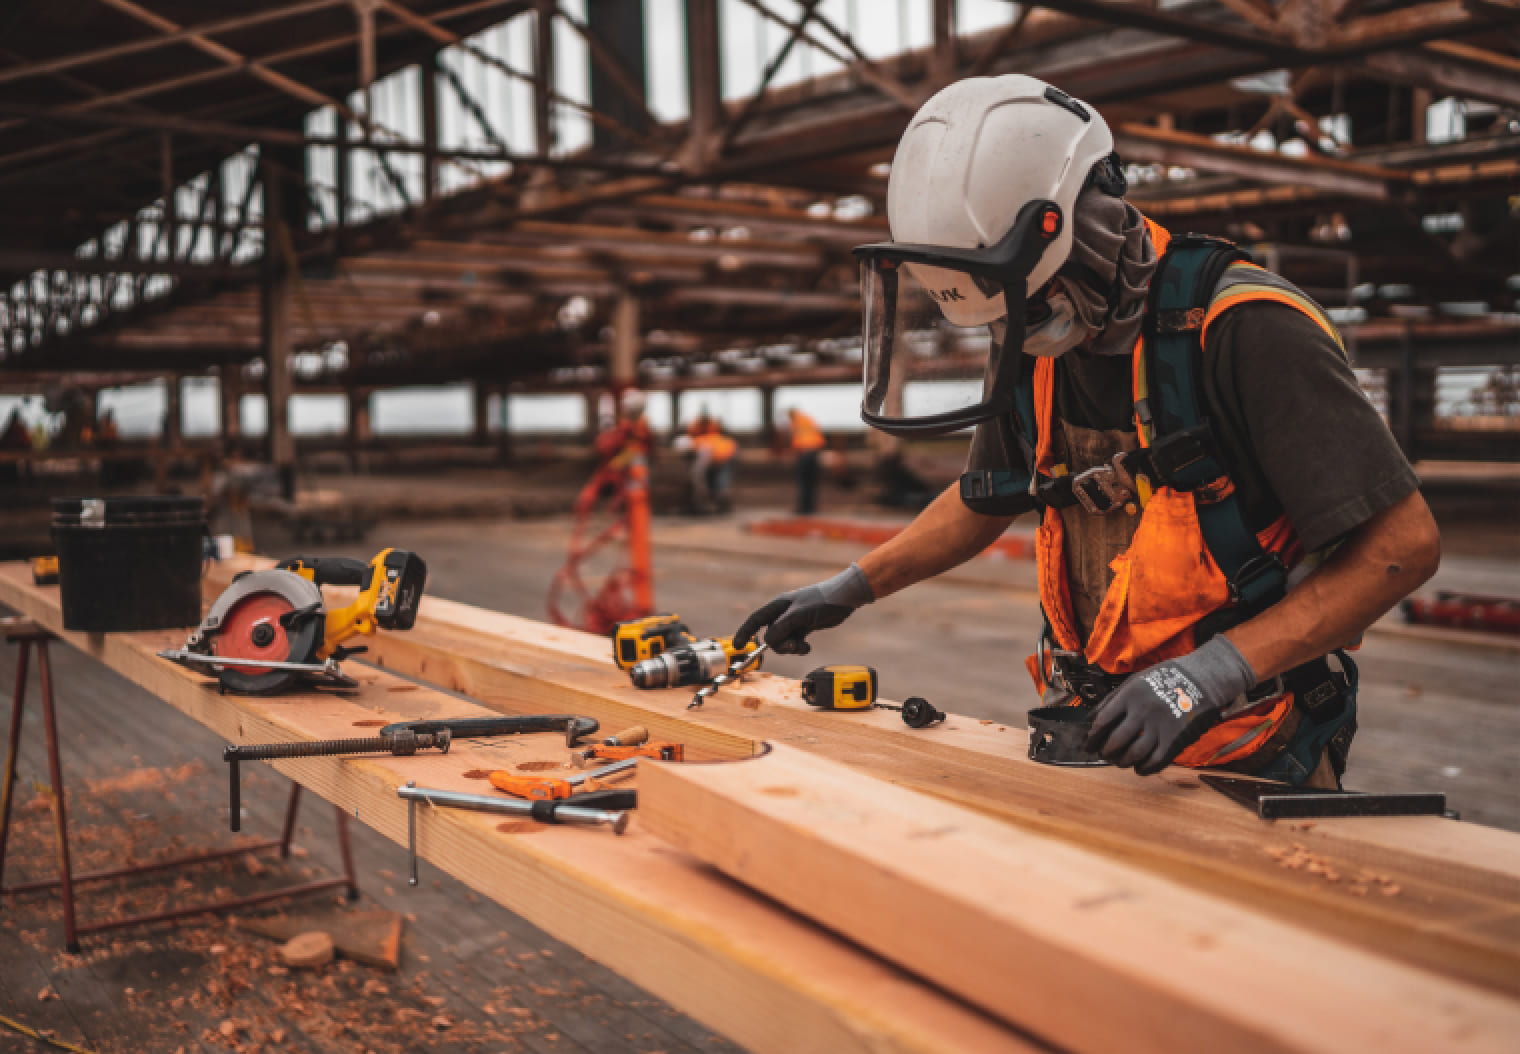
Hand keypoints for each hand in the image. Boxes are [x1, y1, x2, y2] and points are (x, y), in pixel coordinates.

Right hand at [733, 564, 873, 655]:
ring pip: (782, 641)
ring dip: (791, 647)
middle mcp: (783, 613)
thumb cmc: (821, 601)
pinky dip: (799, 647)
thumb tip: (768, 641)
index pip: (756, 620)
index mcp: (778, 605)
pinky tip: (807, 646)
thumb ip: (782, 628)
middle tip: (793, 646)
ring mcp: (793, 621)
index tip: (738, 647)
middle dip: (780, 645)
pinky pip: (794, 642)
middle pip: (770, 635)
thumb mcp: (799, 615)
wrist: (844, 598)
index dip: (745, 632)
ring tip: (803, 646)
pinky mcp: (804, 628)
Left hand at [1085, 636, 1256, 774]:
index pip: (1103, 721)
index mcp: (1130, 695)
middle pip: (1116, 741)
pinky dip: (1144, 768)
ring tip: (1119, 761)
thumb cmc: (1165, 678)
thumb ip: (1113, 699)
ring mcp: (1160, 726)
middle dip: (1106, 752)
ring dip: (1122, 761)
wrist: (1202, 679)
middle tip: (1104, 755)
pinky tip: (1139, 768)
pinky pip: (1156, 761)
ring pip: (1134, 754)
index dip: (1093, 737)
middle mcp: (1143, 711)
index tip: (1089, 745)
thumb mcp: (1135, 680)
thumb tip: (1090, 719)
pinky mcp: (1175, 738)